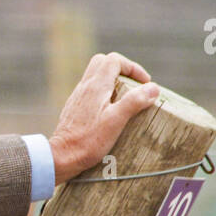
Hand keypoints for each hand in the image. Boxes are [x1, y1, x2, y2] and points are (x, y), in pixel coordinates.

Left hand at [48, 52, 159, 184]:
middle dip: (122, 69)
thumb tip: (153, 87)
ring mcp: (77, 97)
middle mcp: (84, 87)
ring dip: (113, 81)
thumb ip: (134, 101)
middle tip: (134, 86)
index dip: (132, 67)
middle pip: (102, 63)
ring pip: (95, 76)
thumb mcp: (116, 120)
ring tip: (126, 99)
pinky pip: (90, 91)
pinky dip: (104, 93)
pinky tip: (110, 111)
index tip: (144, 83)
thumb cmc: (89, 140)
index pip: (114, 60)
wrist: (62, 156)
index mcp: (95, 85)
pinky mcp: (75, 108)